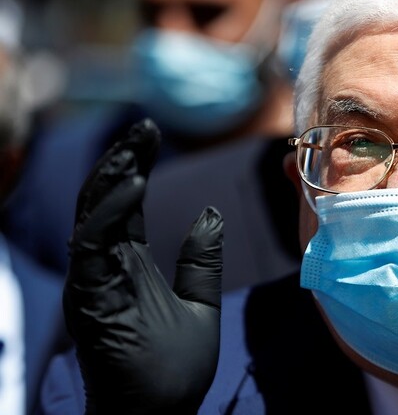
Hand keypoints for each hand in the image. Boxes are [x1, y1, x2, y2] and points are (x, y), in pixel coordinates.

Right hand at [63, 120, 223, 414]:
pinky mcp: (91, 299)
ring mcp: (95, 282)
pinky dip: (108, 211)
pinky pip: (91, 246)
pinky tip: (131, 184)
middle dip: (121, 159)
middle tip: (143, 125)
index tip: (151, 131)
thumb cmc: (174, 368)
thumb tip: (212, 213)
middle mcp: (106, 267)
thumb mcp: (201, 304)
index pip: (125, 204)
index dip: (133, 165)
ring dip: (111, 176)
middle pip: (105, 200)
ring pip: (90, 216)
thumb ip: (201, 261)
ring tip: (136, 144)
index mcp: (129, 265)